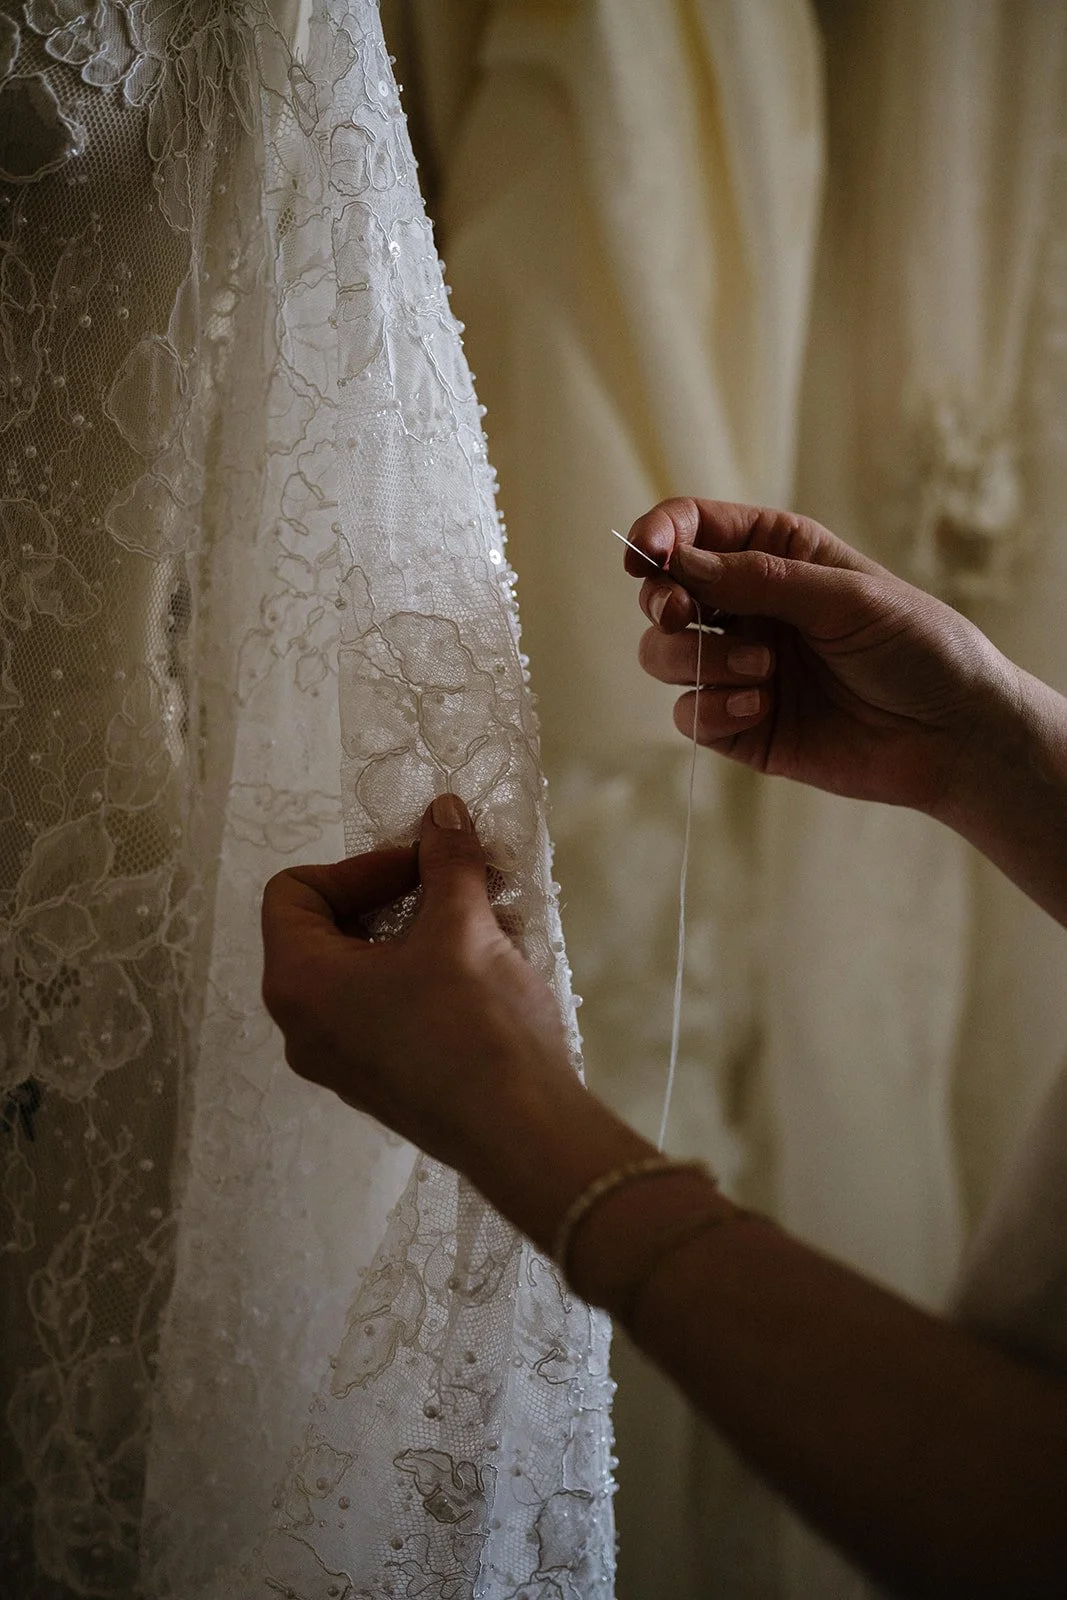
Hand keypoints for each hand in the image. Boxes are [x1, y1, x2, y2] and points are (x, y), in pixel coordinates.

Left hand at [260, 794, 576, 1170]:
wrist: (523, 1134)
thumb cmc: (474, 1023)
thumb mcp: (461, 925)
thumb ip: (446, 861)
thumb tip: (442, 812)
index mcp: (299, 984)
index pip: (294, 891)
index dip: (358, 864)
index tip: (422, 866)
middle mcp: (303, 1028)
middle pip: (325, 929)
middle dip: (392, 895)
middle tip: (452, 886)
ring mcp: (341, 1063)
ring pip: (361, 971)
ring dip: (415, 933)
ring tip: (477, 922)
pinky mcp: (381, 1084)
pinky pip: (383, 1010)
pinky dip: (422, 976)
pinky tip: (480, 971)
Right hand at [626, 497, 1019, 816]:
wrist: (954, 735)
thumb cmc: (919, 647)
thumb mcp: (846, 596)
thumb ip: (759, 579)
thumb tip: (680, 564)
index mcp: (776, 555)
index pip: (694, 529)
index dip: (658, 536)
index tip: (643, 554)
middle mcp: (749, 608)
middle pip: (662, 593)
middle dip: (662, 602)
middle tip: (683, 615)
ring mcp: (740, 669)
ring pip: (662, 655)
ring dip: (699, 661)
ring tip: (763, 672)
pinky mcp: (741, 727)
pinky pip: (689, 715)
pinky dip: (713, 710)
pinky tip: (760, 710)